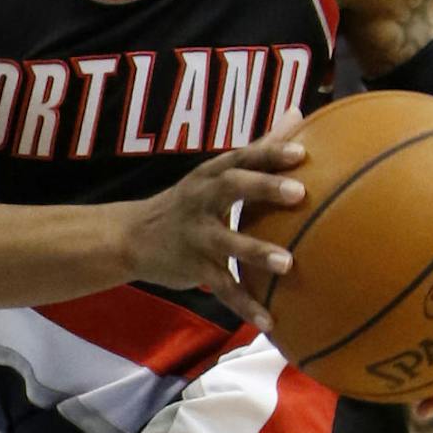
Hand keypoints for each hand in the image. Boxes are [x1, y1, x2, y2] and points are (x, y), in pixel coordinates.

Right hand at [116, 134, 306, 331]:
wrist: (131, 237)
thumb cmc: (190, 200)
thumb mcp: (218, 171)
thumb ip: (261, 145)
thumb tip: (298, 111)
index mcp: (212, 174)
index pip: (243, 156)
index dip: (270, 152)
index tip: (301, 152)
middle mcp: (202, 199)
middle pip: (232, 187)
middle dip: (264, 188)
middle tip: (299, 193)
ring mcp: (196, 235)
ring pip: (226, 242)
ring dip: (256, 252)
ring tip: (287, 263)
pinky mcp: (193, 268)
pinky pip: (222, 288)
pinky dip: (246, 306)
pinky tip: (271, 322)